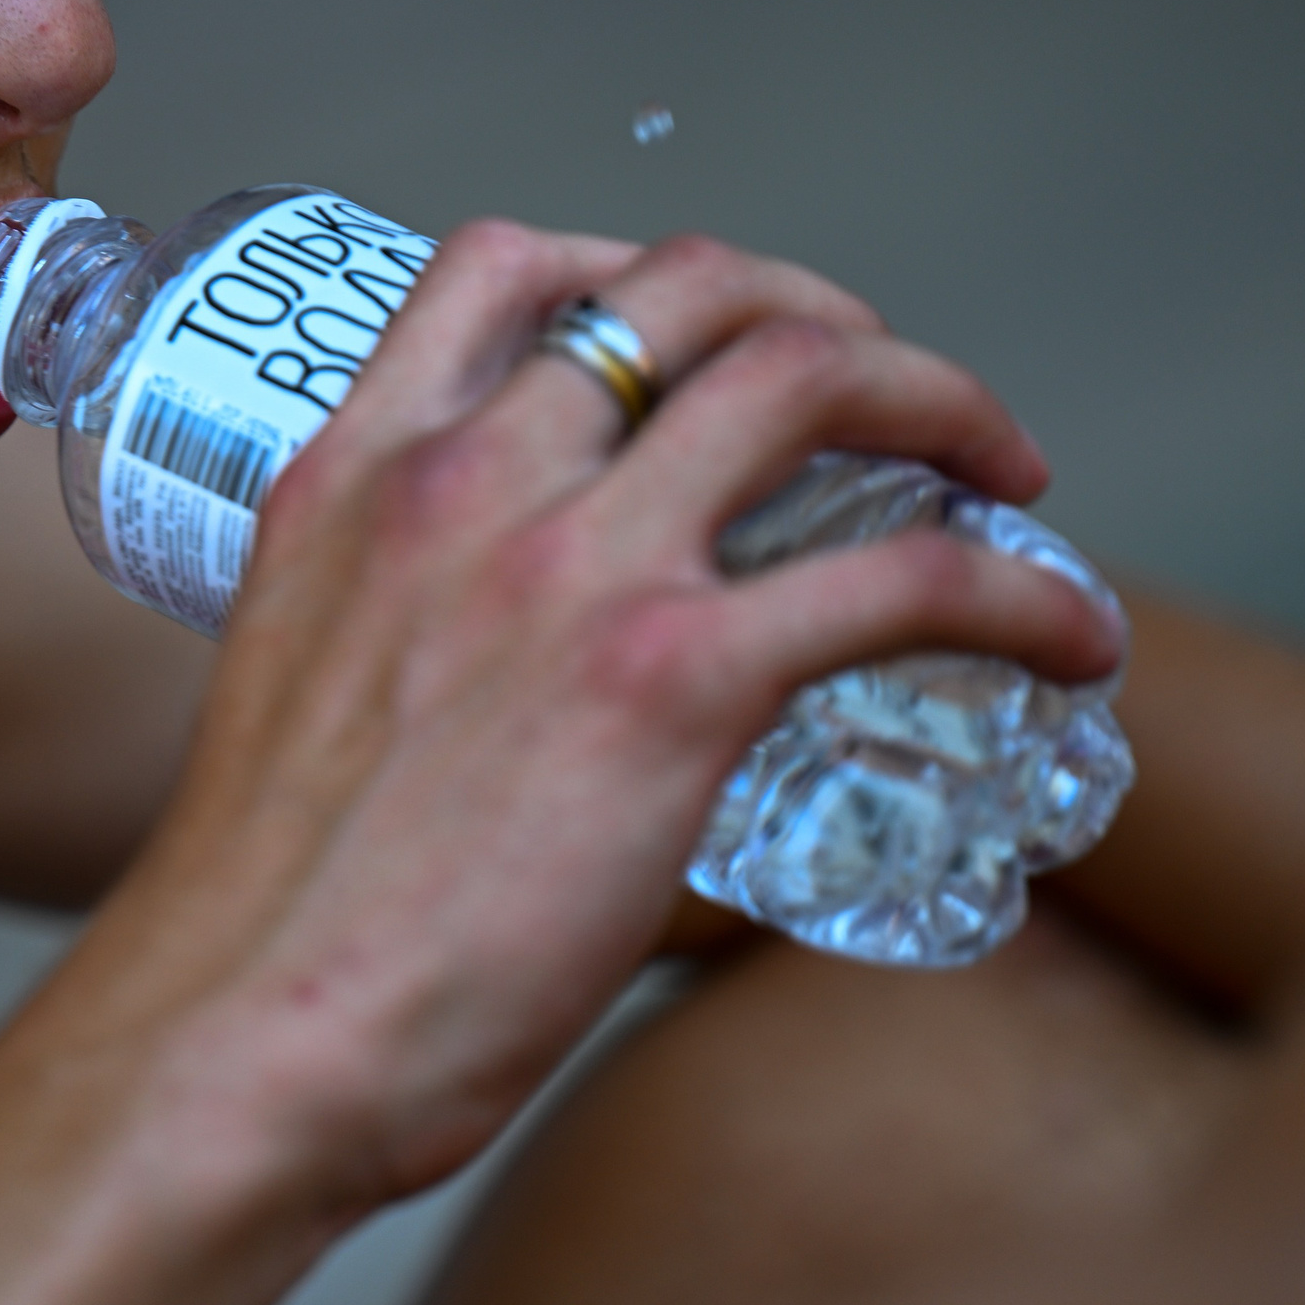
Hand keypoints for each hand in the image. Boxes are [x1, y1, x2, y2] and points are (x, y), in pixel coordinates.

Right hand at [0, 222, 1120, 1304]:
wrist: (235, 1039)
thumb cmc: (264, 916)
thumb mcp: (305, 687)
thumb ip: (413, 627)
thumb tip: (524, 680)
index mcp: (355, 475)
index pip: (502, 265)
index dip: (641, 269)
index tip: (714, 336)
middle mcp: (464, 481)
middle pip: (691, 286)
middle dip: (825, 313)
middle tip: (891, 394)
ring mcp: (570, 567)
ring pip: (807, 375)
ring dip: (941, 401)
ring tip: (1004, 472)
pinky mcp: (671, 682)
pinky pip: (902, 580)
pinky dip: (1016, 595)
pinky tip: (1068, 644)